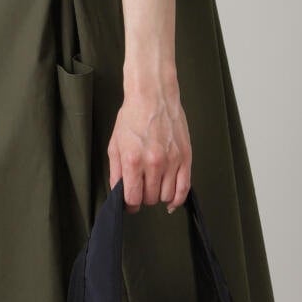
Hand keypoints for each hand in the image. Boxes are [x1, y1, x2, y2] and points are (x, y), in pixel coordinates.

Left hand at [108, 76, 191, 211]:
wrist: (153, 96)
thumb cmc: (132, 117)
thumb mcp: (115, 145)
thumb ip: (116, 172)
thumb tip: (119, 193)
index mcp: (133, 160)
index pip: (133, 198)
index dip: (129, 204)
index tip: (129, 203)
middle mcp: (154, 163)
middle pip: (150, 198)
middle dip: (143, 197)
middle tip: (141, 188)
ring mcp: (172, 161)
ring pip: (167, 196)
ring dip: (159, 196)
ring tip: (154, 185)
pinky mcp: (186, 157)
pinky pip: (185, 188)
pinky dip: (178, 199)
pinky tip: (172, 201)